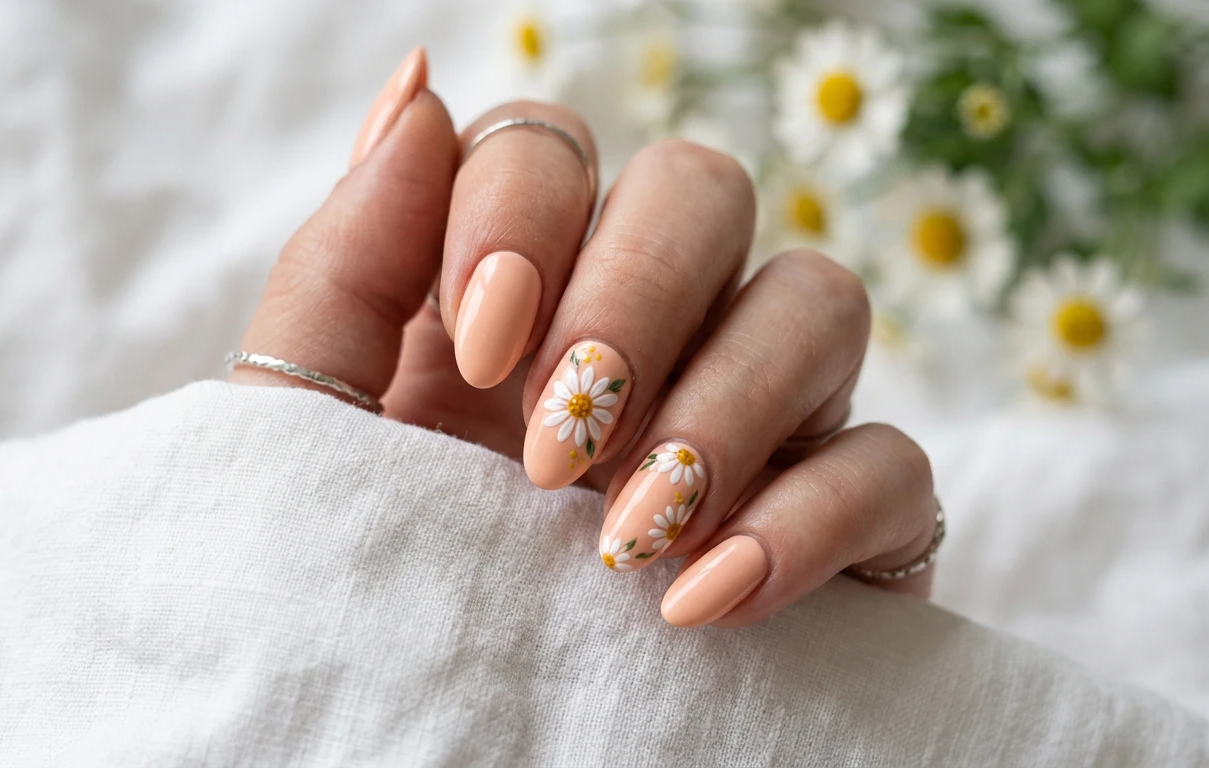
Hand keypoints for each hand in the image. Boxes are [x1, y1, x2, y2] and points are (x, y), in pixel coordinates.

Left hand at [230, 49, 940, 626]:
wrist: (420, 744)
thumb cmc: (363, 584)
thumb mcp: (317, 430)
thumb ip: (349, 262)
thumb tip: (420, 86)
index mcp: (518, 287)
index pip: (555, 148)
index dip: (526, 211)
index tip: (483, 345)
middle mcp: (652, 324)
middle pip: (703, 189)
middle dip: (633, 300)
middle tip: (555, 447)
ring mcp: (762, 412)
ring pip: (819, 299)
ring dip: (726, 406)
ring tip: (626, 540)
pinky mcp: (847, 520)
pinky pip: (891, 461)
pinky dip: (809, 520)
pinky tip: (705, 603)